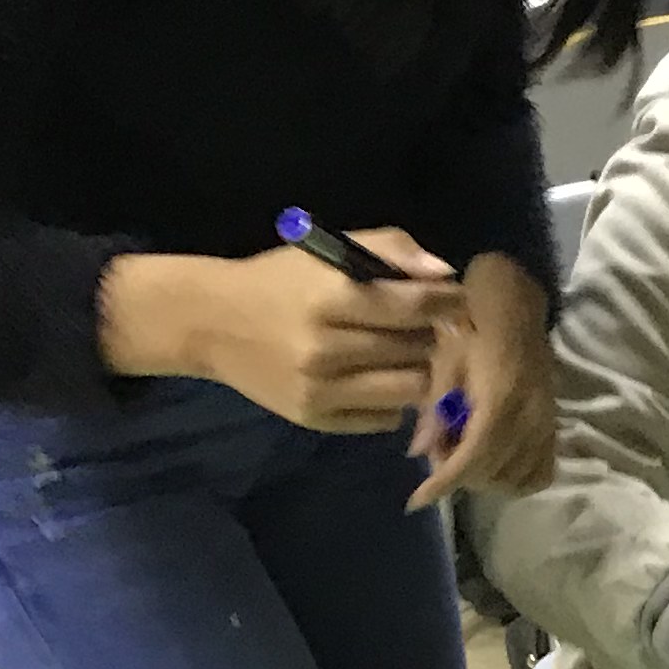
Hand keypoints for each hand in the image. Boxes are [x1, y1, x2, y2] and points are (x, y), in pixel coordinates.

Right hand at [97, 235, 469, 432]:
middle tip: (422, 326)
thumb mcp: (329, 249)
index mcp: (331, 297)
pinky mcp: (315, 419)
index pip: (416, 306)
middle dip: (430, 335)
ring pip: (409, 389)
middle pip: (418, 350)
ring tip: (401, 353)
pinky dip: (390, 399)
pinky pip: (383, 419)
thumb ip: (390, 249)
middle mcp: (326, 349)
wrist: (213, 322)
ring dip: (417, 370)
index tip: (456, 300)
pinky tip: (374, 377)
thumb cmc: (280, 279)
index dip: (448, 303)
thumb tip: (443, 274)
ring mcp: (321, 389)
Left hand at [408, 249, 554, 504]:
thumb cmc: (471, 318)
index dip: (443, 484)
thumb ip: (436, 407)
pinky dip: (518, 477)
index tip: (415, 500)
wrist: (516, 298)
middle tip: (437, 454)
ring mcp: (547, 420)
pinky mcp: (556, 421)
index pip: (472, 458)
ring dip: (485, 478)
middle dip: (458, 476)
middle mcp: (530, 415)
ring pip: (518, 478)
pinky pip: (543, 469)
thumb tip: (420, 453)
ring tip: (463, 455)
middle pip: (492, 473)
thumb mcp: (444, 355)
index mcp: (500, 396)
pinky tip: (496, 463)